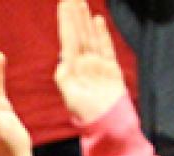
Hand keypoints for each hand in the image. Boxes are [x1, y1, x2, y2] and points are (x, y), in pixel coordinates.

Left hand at [54, 0, 126, 124]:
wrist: (108, 125)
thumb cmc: (88, 116)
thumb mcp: (72, 98)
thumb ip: (66, 81)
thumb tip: (62, 65)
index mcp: (72, 69)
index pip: (68, 39)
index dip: (66, 21)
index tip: (63, 4)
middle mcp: (84, 64)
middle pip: (79, 34)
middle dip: (74, 15)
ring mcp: (97, 64)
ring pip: (91, 37)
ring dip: (85, 20)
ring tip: (80, 2)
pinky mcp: (110, 68)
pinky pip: (105, 47)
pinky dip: (102, 34)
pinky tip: (97, 20)